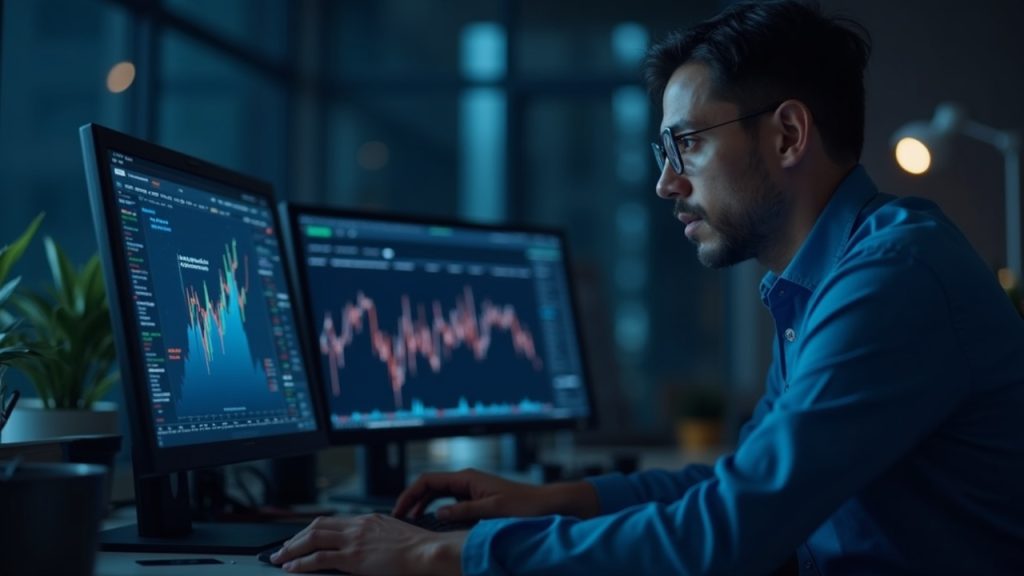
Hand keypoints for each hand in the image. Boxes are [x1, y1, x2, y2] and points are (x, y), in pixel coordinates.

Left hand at [270, 514, 466, 574]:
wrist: (426, 551)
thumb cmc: (417, 547)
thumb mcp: (393, 534)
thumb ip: (376, 536)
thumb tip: (367, 546)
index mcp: (367, 519)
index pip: (331, 521)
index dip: (311, 530)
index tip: (301, 538)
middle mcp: (357, 526)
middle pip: (316, 525)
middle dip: (296, 537)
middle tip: (283, 548)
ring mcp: (354, 540)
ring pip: (313, 538)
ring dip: (292, 548)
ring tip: (280, 558)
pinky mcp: (354, 557)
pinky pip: (320, 558)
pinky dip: (302, 562)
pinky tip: (292, 567)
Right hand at [392, 468, 599, 521]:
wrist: (546, 504)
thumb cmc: (524, 505)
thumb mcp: (493, 509)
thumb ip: (464, 510)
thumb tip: (437, 513)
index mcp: (467, 478)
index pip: (428, 481)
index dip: (409, 494)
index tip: (397, 510)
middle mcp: (466, 480)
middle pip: (429, 486)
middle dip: (411, 500)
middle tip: (398, 519)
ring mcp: (471, 489)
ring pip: (437, 494)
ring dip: (422, 505)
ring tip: (409, 521)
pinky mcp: (476, 499)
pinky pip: (449, 502)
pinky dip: (436, 509)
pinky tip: (431, 521)